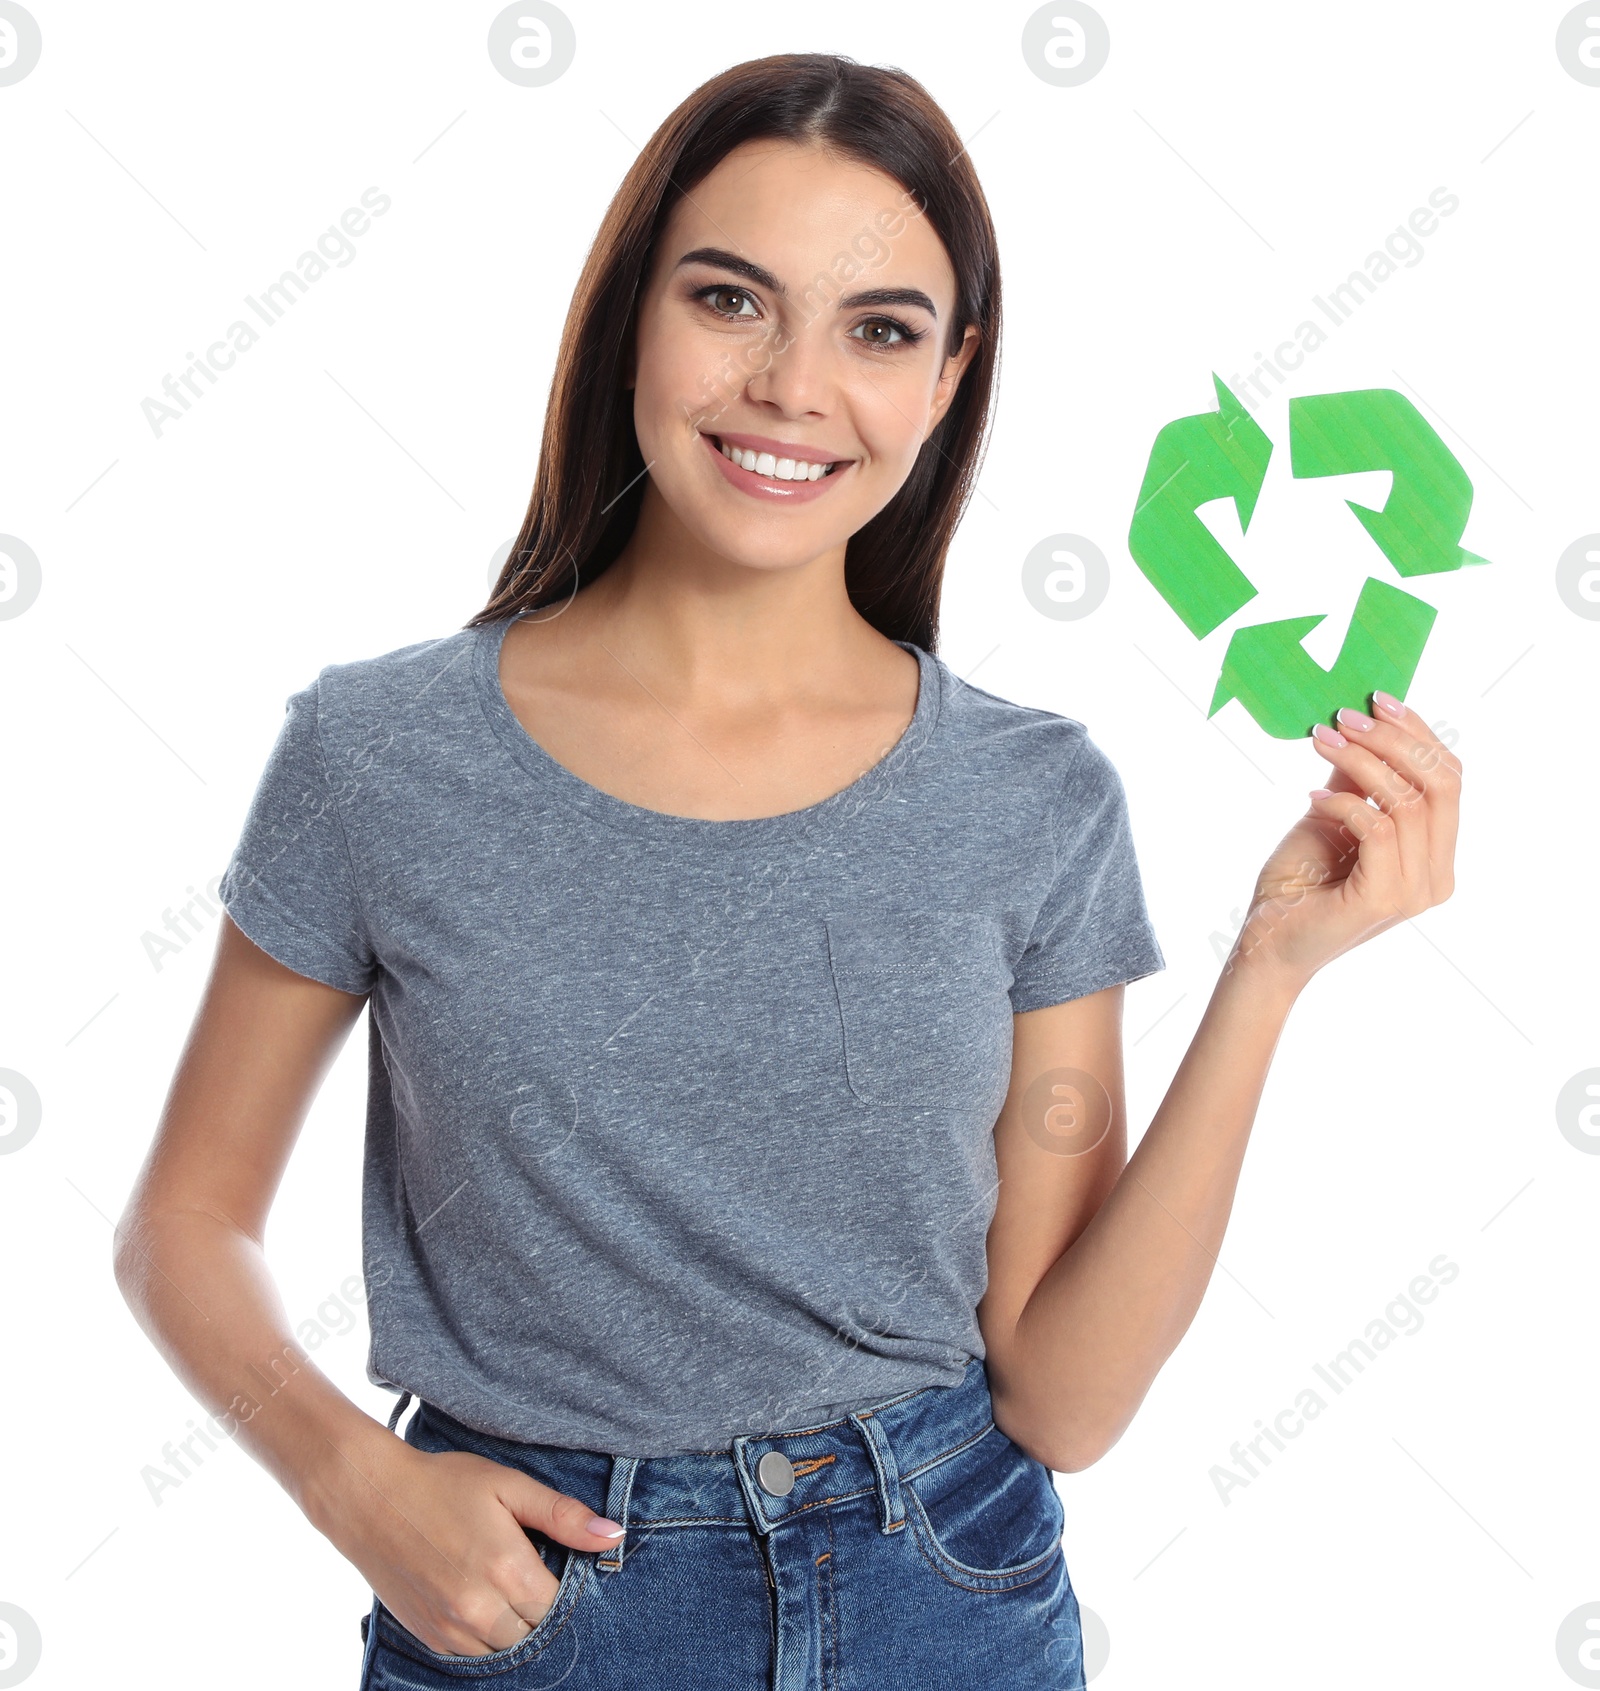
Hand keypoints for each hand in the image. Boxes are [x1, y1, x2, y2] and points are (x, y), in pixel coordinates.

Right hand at [313, 1428, 624, 1656]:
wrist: (371, 1498)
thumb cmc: (444, 1483)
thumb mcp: (509, 1486)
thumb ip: (563, 1515)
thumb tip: (614, 1537)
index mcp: (508, 1569)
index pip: (560, 1605)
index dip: (566, 1587)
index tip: (559, 1565)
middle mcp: (481, 1610)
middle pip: (536, 1631)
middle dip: (541, 1608)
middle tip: (532, 1573)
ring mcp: (452, 1629)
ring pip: (506, 1650)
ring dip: (515, 1626)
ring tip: (506, 1587)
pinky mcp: (430, 1637)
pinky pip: (474, 1655)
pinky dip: (486, 1637)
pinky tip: (483, 1601)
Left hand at [1227, 690, 1460, 988]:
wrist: (1266, 943)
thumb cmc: (1297, 884)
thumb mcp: (1333, 815)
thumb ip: (1358, 778)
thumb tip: (1365, 721)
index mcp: (1436, 856)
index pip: (1449, 779)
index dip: (1419, 734)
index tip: (1378, 699)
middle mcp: (1437, 876)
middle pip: (1441, 783)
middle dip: (1393, 739)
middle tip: (1346, 716)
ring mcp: (1415, 891)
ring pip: (1408, 800)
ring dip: (1362, 761)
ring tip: (1323, 741)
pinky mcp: (1385, 898)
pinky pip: (1378, 828)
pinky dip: (1345, 802)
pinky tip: (1313, 798)